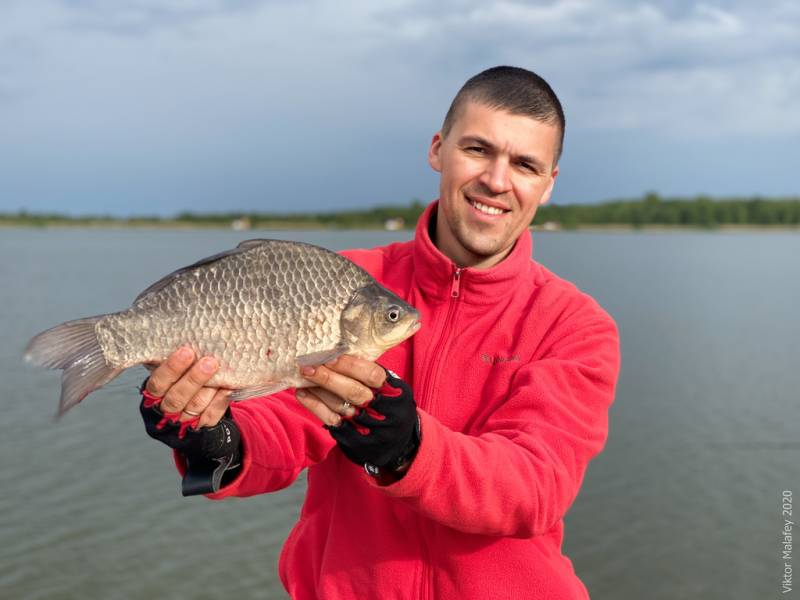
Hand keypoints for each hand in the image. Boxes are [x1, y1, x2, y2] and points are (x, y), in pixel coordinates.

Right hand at [143, 346, 231, 427]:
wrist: (191, 410)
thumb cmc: (179, 380)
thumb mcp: (172, 371)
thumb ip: (175, 360)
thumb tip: (189, 334)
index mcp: (154, 394)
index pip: (158, 383)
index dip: (171, 369)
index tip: (187, 351)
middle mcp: (166, 410)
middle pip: (177, 397)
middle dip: (194, 378)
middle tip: (209, 361)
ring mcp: (184, 421)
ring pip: (195, 405)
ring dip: (209, 387)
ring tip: (219, 370)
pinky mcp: (202, 426)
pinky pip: (212, 415)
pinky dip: (220, 400)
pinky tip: (229, 387)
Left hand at [296, 356, 419, 478]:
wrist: (396, 443)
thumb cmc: (390, 406)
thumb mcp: (392, 389)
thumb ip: (371, 374)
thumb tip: (339, 350)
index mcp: (394, 393)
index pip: (373, 376)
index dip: (351, 365)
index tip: (330, 356)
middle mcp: (382, 411)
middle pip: (353, 392)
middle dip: (328, 377)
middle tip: (308, 366)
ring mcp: (367, 427)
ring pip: (338, 406)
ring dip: (317, 389)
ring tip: (302, 375)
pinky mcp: (352, 439)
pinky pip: (330, 420)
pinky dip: (314, 406)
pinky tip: (302, 393)